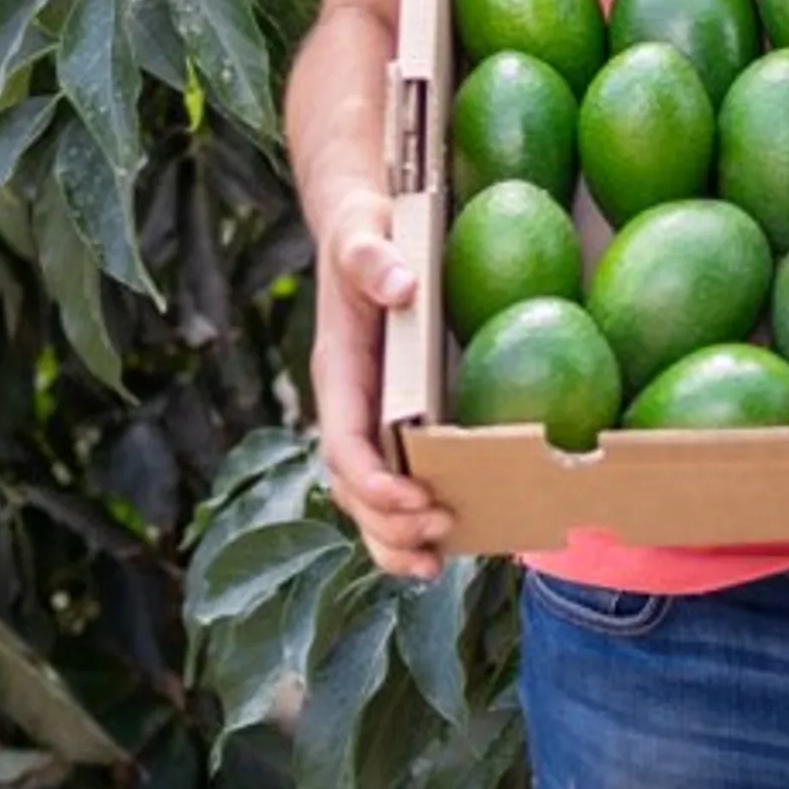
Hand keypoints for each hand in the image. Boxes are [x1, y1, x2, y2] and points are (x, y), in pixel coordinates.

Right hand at [313, 187, 452, 577]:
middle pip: (353, 487)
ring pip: (369, 497)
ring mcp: (369, 412)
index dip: (371, 479)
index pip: (343, 441)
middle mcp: (349, 402)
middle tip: (438, 536)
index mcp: (338, 369)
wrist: (363, 223)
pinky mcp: (394, 413)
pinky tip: (449, 539)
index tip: (410, 496)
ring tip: (434, 565)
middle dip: (387, 524)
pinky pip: (395, 477)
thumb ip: (373, 258)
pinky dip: (411, 518)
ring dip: (395, 538)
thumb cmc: (366, 227)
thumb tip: (402, 285)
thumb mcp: (364, 232)